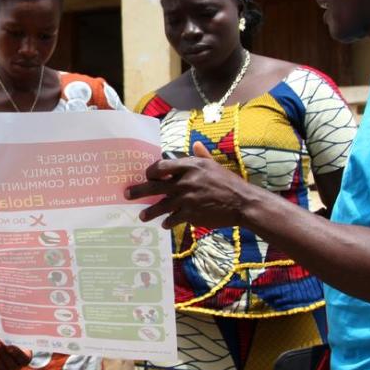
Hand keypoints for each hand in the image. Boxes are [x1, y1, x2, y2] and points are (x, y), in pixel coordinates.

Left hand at [0, 303, 31, 369]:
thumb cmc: (7, 335)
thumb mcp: (12, 331)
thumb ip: (12, 329)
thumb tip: (9, 319)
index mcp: (26, 356)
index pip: (24, 358)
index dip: (17, 353)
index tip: (9, 346)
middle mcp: (18, 366)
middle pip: (11, 364)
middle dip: (3, 353)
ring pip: (1, 368)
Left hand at [124, 143, 264, 228]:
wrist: (242, 202)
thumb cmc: (228, 182)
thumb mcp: (214, 165)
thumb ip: (201, 155)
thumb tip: (195, 145)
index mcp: (190, 165)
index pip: (161, 167)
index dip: (150, 172)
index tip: (146, 176)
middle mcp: (185, 181)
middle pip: (154, 186)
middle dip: (138, 191)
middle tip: (127, 194)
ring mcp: (187, 199)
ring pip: (161, 206)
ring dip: (149, 212)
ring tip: (142, 216)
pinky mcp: (191, 214)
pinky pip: (173, 219)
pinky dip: (168, 222)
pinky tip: (164, 224)